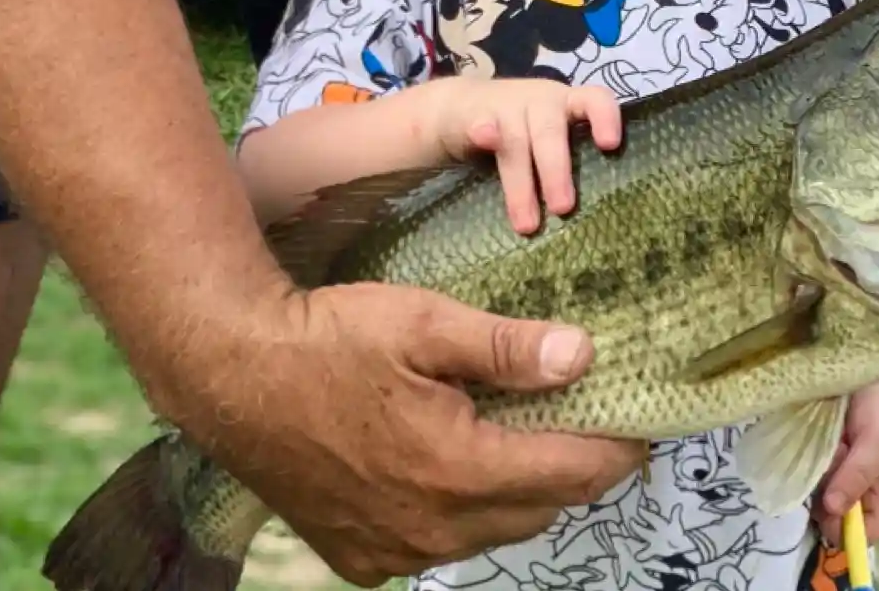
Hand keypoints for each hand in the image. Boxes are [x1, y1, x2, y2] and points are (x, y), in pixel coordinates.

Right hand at [203, 280, 648, 586]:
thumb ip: (506, 347)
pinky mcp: (360, 556)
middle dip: (575, 470)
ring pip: (491, 530)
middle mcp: (434, 529)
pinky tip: (460, 467)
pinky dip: (467, 511)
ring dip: (522, 491)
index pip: (570, 473)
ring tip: (535, 440)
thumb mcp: (424, 323)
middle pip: (538, 508)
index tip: (645, 424)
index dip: (616, 449)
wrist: (233, 374)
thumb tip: (583, 357)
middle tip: (594, 424)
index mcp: (459, 469)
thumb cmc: (332, 337)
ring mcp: (394, 551)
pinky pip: (440, 544)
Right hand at [429, 77, 622, 233]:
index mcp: (568, 105)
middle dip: (556, 171)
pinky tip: (483, 137)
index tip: (609, 145)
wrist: (461, 108)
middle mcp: (541, 102)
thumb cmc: (523, 135)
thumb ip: (571, 168)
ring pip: (517, 141)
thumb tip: (596, 223)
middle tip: (563, 208)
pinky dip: (485, 131)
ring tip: (527, 225)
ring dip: (522, 183)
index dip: (604, 117)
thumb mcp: (550, 144)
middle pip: (551, 131)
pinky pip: (482, 127)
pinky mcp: (476, 116)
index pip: (594, 100)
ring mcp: (508, 107)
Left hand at [813, 370, 878, 546]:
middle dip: (828, 488)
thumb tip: (832, 512)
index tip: (827, 502)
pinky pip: (810, 460)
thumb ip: (857, 477)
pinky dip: (809, 449)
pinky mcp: (826, 445)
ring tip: (831, 436)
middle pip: (835, 510)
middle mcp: (863, 485)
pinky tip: (820, 428)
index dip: (843, 528)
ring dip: (818, 466)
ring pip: (819, 486)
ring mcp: (843, 465)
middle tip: (835, 454)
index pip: (865, 533)